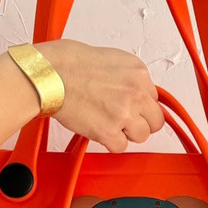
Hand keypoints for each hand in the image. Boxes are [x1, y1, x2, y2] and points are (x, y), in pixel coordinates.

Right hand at [36, 40, 164, 152]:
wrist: (52, 75)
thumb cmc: (70, 64)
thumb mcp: (111, 59)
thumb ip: (128, 79)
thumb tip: (134, 93)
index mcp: (138, 72)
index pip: (154, 99)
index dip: (140, 106)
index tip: (129, 108)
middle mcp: (136, 92)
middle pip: (155, 121)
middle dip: (140, 123)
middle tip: (123, 121)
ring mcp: (124, 112)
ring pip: (141, 136)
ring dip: (126, 134)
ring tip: (108, 124)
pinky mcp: (109, 131)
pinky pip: (120, 147)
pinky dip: (110, 143)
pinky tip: (99, 130)